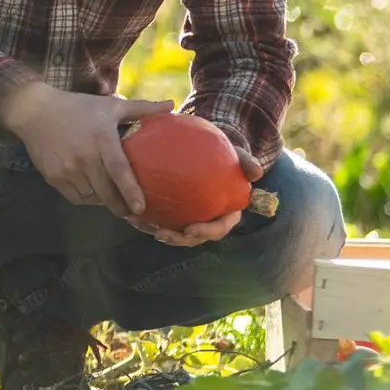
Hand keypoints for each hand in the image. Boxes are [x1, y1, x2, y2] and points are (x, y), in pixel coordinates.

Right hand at [0, 82, 173, 218]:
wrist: (35, 111)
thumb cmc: (78, 108)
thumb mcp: (110, 105)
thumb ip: (142, 108)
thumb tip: (172, 105)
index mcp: (101, 139)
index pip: (118, 170)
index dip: (130, 191)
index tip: (141, 208)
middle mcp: (84, 157)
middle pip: (106, 192)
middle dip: (122, 207)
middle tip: (136, 213)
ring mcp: (67, 170)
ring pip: (93, 198)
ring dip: (105, 202)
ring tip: (116, 200)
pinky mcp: (54, 178)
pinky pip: (77, 198)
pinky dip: (89, 198)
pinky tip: (96, 192)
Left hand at [129, 144, 262, 246]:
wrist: (206, 149)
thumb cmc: (223, 153)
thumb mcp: (234, 152)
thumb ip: (244, 159)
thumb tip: (258, 171)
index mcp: (226, 211)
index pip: (220, 228)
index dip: (206, 232)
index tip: (190, 229)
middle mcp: (208, 219)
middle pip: (194, 237)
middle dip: (178, 240)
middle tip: (161, 234)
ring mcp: (191, 217)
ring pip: (176, 232)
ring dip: (161, 233)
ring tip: (142, 226)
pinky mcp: (174, 212)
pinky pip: (162, 218)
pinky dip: (148, 219)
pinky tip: (131, 214)